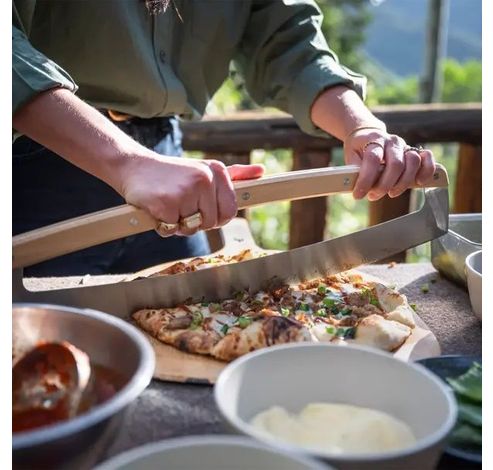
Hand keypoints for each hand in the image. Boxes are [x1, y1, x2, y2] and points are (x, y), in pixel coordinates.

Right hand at [119, 152, 263, 235]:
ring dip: (178, 225)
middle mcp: (204, 179)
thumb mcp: (205, 170)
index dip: (215, 217)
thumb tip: (261, 172)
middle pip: (211, 223)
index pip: (229, 211)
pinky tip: (156, 207)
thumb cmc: (173, 174)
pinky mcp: (166, 203)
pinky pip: (172, 230)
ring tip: (168, 204)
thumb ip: (235, 174)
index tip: (201, 208)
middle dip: (195, 221)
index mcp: (217, 171)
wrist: (134, 166)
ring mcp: (186, 191)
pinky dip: (162, 225)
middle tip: (181, 205)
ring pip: (191, 229)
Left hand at [343, 128, 435, 200]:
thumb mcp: (351, 156)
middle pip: (396, 164)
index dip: (366, 180)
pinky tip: (419, 182)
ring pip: (413, 162)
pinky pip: (427, 158)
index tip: (358, 195)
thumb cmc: (358, 149)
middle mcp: (392, 141)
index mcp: (374, 140)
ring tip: (391, 193)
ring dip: (403, 182)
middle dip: (385, 185)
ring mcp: (405, 146)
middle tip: (373, 196)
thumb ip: (354, 170)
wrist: (368, 134)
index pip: (373, 160)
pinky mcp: (414, 151)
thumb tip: (358, 186)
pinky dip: (427, 170)